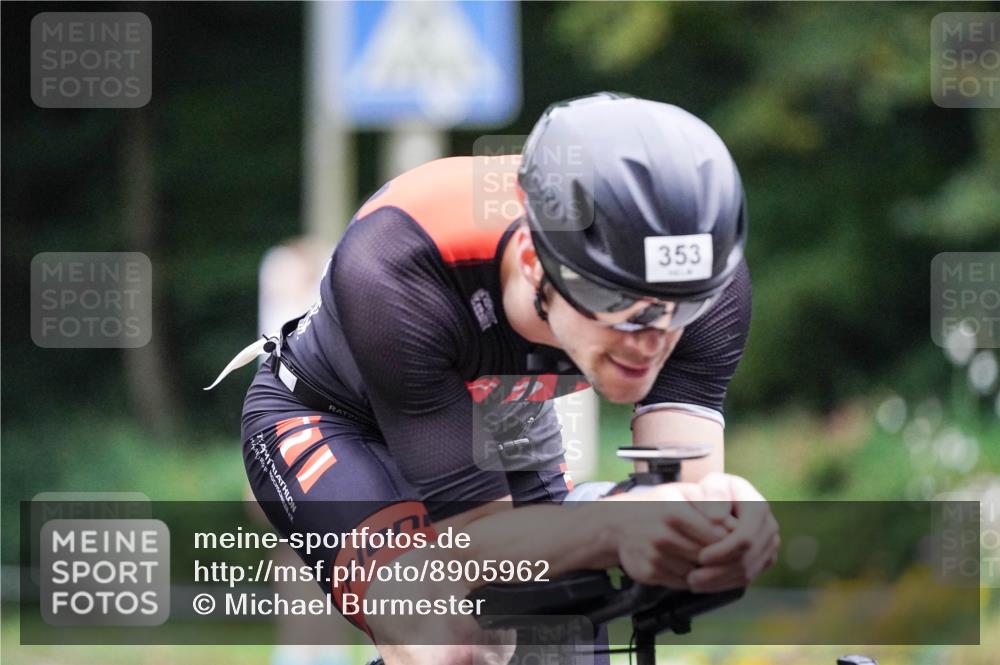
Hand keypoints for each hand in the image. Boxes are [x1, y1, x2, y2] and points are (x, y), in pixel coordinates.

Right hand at [610, 483, 730, 588]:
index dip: (729, 539)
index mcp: (674, 511)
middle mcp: (662, 535)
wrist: (617, 523)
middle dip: (716, 555)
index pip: (718, 535)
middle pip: (708, 556)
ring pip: (696, 572)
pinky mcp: (648, 573)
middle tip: (717, 549)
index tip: (731, 538)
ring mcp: (654, 556)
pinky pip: (680, 582)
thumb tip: (733, 522)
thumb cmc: (656, 506)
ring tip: (695, 553)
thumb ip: (708, 502)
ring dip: (701, 568)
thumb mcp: (680, 492)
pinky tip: (680, 562)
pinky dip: (686, 576)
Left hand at [686, 473, 778, 592]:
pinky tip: (704, 585)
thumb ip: (714, 493)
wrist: (728, 498)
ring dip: (720, 581)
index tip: (700, 557)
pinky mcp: (765, 558)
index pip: (745, 537)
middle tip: (692, 579)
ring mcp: (770, 544)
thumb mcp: (712, 484)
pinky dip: (725, 583)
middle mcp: (769, 527)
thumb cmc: (714, 491)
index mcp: (759, 507)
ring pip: (748, 572)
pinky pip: (748, 576)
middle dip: (719, 571)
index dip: (723, 550)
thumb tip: (717, 517)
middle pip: (747, 558)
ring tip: (693, 584)